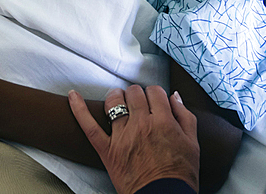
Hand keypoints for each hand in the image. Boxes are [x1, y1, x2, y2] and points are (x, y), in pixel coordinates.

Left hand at [69, 86, 198, 193]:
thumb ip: (185, 116)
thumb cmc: (179, 174)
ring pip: (114, 102)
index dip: (155, 94)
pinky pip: (89, 126)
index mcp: (163, 121)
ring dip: (116, 97)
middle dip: (137, 95)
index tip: (155, 101)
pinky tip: (73, 96)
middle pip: (134, 93)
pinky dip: (79, 109)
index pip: (154, 92)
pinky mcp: (107, 150)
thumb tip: (175, 96)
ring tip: (118, 100)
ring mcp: (122, 136)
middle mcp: (141, 124)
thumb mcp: (192, 143)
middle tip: (138, 103)